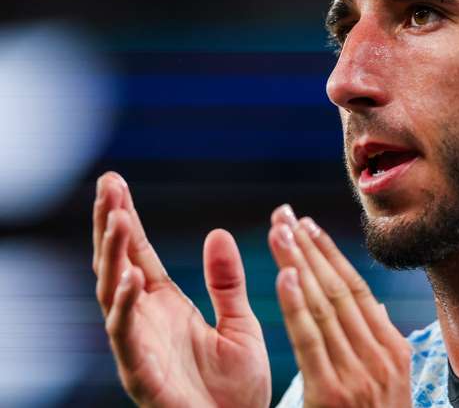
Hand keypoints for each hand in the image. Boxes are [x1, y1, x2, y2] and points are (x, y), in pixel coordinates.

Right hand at [93, 172, 271, 407]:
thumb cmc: (237, 387)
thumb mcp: (240, 322)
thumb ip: (227, 282)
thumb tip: (218, 233)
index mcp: (166, 307)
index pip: (139, 253)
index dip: (126, 219)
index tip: (115, 182)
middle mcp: (145, 322)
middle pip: (117, 264)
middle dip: (109, 225)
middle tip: (106, 184)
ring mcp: (138, 347)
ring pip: (113, 293)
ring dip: (113, 255)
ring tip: (115, 217)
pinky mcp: (141, 374)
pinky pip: (127, 335)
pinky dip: (125, 305)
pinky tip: (129, 275)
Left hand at [268, 206, 411, 407]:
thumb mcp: (387, 387)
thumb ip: (376, 347)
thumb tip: (367, 306)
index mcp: (393, 350)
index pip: (356, 289)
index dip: (330, 255)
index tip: (307, 226)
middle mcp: (379, 356)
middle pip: (338, 289)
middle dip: (309, 249)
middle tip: (284, 215)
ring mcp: (358, 374)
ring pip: (323, 306)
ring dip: (298, 264)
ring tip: (277, 231)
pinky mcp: (332, 393)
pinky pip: (311, 340)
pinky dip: (297, 305)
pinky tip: (285, 275)